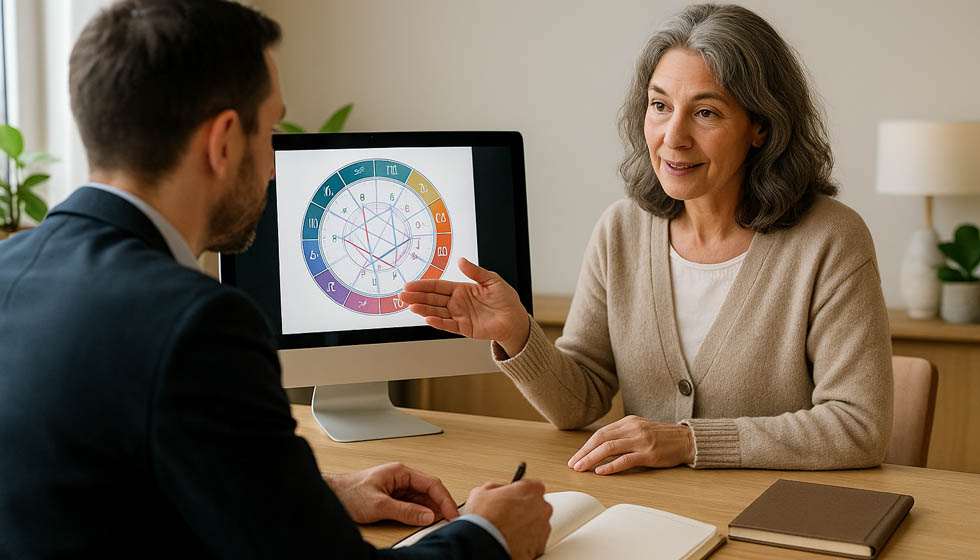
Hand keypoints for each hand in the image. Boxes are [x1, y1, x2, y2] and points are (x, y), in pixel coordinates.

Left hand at [324, 462, 458, 525]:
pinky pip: (413, 503)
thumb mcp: (379, 505)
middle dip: (441, 505)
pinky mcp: (393, 497)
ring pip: (422, 498)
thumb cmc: (349, 493)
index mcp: (400, 471)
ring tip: (440, 522)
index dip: (444, 499)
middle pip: (429, 490)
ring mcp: (397, 487)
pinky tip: (425, 520)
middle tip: (450, 520)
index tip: (452, 514)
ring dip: (432, 509)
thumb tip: (428, 515)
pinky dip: (421, 512)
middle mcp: (401, 477)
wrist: (331, 495)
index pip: (431, 483)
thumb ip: (405, 511)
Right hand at [400, 258, 529, 355]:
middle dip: (418, 297)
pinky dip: (438, 322)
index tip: (410, 284)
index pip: (439, 287)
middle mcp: (458, 303)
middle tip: (402, 296)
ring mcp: (460, 316)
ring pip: (437, 312)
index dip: (424, 285)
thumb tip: (461, 260)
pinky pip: (448, 325)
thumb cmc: (505, 299)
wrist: (515, 319)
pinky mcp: (465, 328)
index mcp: (462, 289)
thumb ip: (475, 272)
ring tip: (410, 306)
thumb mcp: (492, 280)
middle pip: (433, 299)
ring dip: (423, 309)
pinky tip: (428, 318)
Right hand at [466, 480, 551, 559]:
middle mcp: (542, 508)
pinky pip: (535, 541)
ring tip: (507, 530)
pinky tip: (511, 540)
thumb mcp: (482, 492)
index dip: (520, 492)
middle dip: (525, 509)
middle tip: (508, 514)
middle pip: (537, 505)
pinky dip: (526, 541)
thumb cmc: (485, 518)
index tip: (513, 496)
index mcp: (531, 490)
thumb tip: (497, 490)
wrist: (485, 544)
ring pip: (537, 524)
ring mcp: (543, 528)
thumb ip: (496, 487)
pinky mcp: (540, 546)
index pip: (533, 486)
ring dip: (525, 526)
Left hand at [567, 415, 694, 474]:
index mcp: (628, 422)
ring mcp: (641, 441)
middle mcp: (632, 429)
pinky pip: (625, 459)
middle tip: (573, 464)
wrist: (687, 440)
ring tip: (581, 468)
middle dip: (584, 452)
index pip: (601, 433)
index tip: (576, 457)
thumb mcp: (641, 429)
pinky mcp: (649, 454)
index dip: (586, 446)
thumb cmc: (663, 437)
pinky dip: (610, 466)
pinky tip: (600, 471)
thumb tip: (601, 446)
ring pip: (609, 448)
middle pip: (601, 439)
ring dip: (592, 459)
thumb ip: (623, 434)